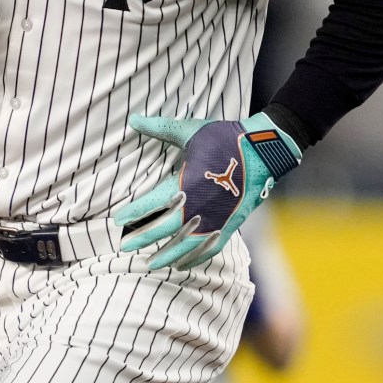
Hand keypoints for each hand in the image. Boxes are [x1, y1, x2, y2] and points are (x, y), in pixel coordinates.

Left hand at [114, 113, 301, 270]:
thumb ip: (160, 128)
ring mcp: (216, 217)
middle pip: (166, 229)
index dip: (134, 212)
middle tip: (124, 246)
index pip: (153, 202)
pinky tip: (182, 265)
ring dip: (167, 255)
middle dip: (143, 238)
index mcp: (187, 183)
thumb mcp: (191, 131)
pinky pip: (210, 247)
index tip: (117, 220)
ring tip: (150, 264)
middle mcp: (200, 205)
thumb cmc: (226, 138)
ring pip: (187, 244)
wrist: (265, 150)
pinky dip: (195, 257)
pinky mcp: (230, 224)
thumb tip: (133, 118)